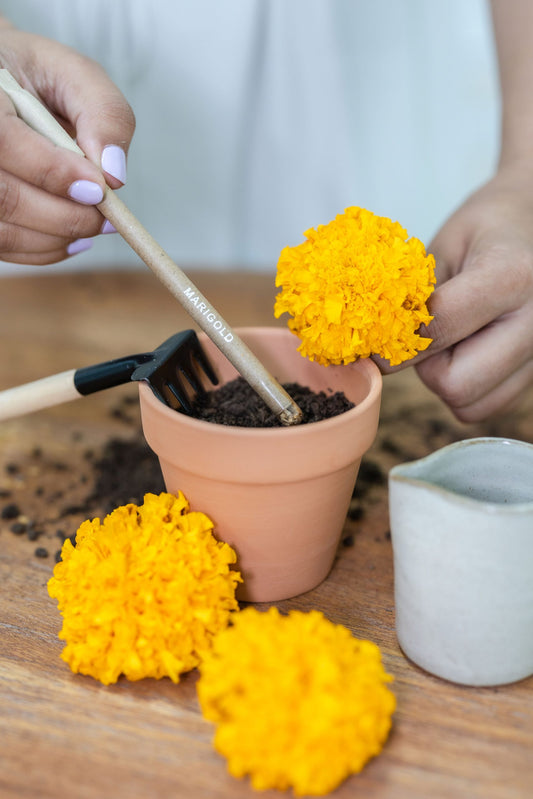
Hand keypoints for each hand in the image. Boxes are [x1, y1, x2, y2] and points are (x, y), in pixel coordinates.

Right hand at [0, 19, 134, 263]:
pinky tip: (68, 236)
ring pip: (3, 231)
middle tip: (105, 216)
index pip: (3, 142)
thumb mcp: (71, 75)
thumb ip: (103, 112)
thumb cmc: (31, 78)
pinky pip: (3, 246)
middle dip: (65, 216)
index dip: (53, 172)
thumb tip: (114, 174)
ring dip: (57, 238)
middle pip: (3, 198)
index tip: (98, 188)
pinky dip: (44, 249)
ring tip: (92, 224)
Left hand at [379, 165, 532, 421]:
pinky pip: (486, 406)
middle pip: (456, 383)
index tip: (377, 337)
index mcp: (513, 275)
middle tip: (424, 337)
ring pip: (470, 404)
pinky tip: (470, 353)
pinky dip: (467, 390)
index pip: (437, 329)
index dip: (397, 338)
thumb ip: (417, 297)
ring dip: (446, 380)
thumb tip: (375, 347)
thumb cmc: (486, 230)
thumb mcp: (444, 246)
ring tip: (452, 340)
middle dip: (427, 367)